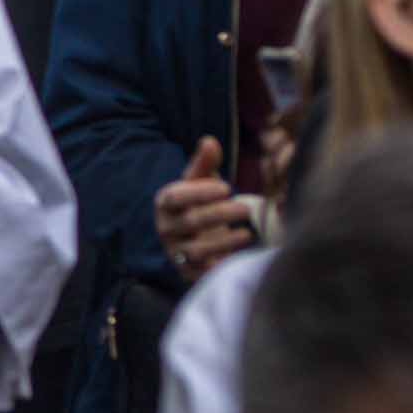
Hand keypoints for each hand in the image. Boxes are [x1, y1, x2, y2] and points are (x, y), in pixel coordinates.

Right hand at [153, 139, 260, 274]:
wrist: (190, 237)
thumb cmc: (198, 202)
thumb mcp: (199, 181)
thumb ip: (204, 162)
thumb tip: (209, 141)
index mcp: (165, 203)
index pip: (175, 197)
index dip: (199, 192)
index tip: (227, 187)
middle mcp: (166, 228)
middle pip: (190, 222)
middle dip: (219, 215)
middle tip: (245, 208)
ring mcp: (175, 251)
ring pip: (196, 250)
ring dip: (224, 241)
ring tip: (247, 233)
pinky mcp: (187, 271)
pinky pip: (202, 272)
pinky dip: (220, 265)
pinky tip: (238, 256)